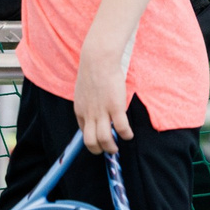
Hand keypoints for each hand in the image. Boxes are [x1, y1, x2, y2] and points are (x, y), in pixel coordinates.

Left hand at [73, 40, 134, 154]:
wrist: (98, 59)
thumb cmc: (92, 71)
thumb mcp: (83, 91)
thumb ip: (87, 103)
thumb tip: (93, 111)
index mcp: (80, 110)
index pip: (83, 133)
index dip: (92, 140)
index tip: (99, 141)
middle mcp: (89, 114)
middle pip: (90, 142)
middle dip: (99, 150)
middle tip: (108, 149)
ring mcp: (102, 111)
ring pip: (104, 139)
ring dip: (111, 147)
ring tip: (117, 147)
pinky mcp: (115, 106)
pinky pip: (121, 128)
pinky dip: (126, 135)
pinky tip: (129, 135)